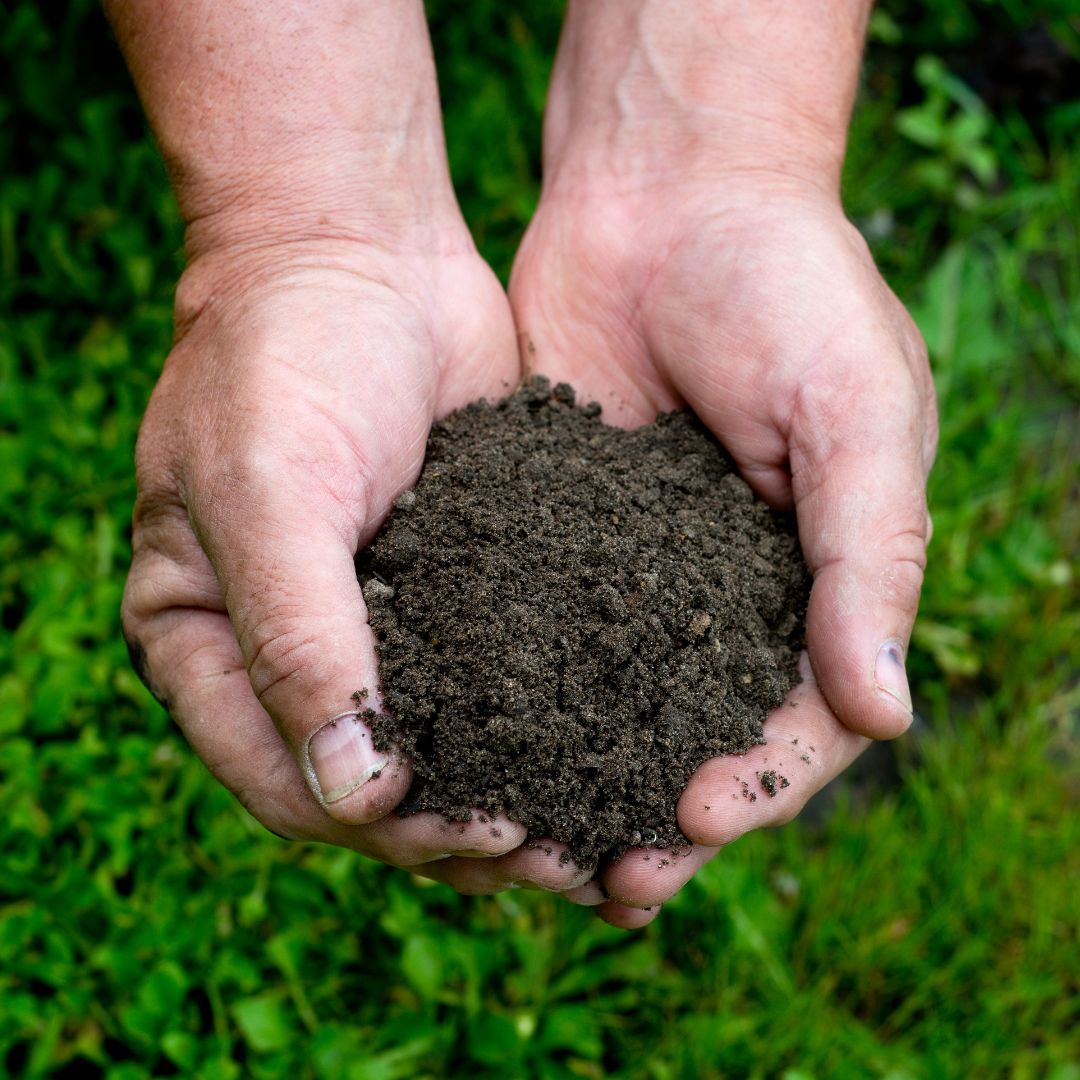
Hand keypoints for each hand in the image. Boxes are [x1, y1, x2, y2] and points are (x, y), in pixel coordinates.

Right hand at [114, 0, 599, 895]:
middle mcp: (293, 650)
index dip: (383, 824)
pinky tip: (613, 748)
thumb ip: (300, 640)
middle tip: (564, 859)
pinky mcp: (455, 584)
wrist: (359, 250)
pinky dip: (545, 719)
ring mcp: (380, 621)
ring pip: (446, 746)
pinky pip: (496, 673)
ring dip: (516, 795)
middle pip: (376, 786)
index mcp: (209, 643)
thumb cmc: (285, 357)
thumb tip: (354, 794)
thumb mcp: (269, 492)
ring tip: (602, 833)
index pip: (288, 779)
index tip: (482, 833)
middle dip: (463, 833)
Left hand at [502, 0, 936, 924]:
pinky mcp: (555, 530)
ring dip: (582, 778)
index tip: (701, 819)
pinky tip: (480, 742)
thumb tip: (885, 711)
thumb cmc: (789, 286)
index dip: (762, 776)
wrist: (671, 193)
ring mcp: (635, 566)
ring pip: (613, 701)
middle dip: (663, 812)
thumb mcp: (855, 410)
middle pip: (700, 731)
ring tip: (541, 850)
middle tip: (614, 882)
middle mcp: (725, 587)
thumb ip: (870, 556)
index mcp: (818, 576)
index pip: (802, 712)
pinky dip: (517, 690)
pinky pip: (538, 626)